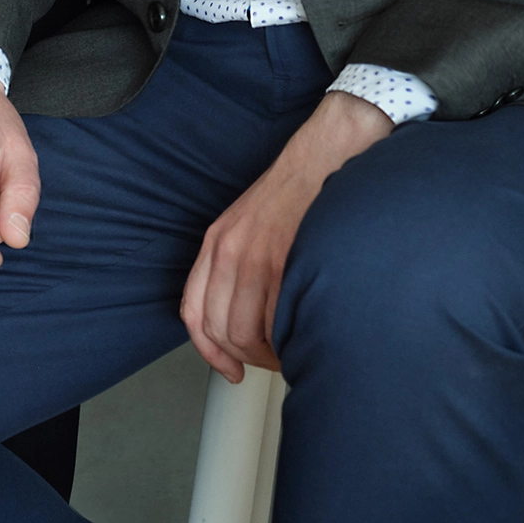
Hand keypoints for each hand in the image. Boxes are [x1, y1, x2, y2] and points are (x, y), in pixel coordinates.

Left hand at [181, 89, 392, 380]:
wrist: (329, 153)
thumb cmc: (297, 190)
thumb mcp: (249, 223)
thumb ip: (239, 265)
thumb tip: (246, 319)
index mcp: (217, 242)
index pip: (194, 312)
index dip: (210, 352)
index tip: (229, 370)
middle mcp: (230, 251)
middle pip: (223, 331)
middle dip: (249, 357)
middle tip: (275, 358)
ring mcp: (258, 256)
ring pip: (251, 333)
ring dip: (273, 353)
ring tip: (295, 347)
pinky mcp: (288, 259)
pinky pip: (280, 320)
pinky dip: (292, 338)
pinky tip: (307, 333)